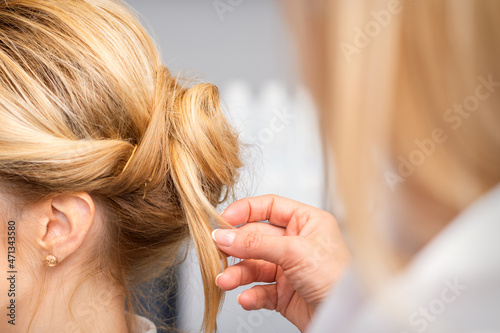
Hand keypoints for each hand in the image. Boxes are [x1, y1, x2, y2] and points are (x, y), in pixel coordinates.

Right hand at [212, 195, 350, 331]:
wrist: (348, 318)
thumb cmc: (338, 279)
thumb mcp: (295, 252)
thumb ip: (257, 242)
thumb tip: (225, 235)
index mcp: (306, 222)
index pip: (269, 207)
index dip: (245, 210)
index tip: (223, 220)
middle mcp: (296, 243)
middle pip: (256, 237)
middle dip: (236, 247)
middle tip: (217, 251)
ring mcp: (289, 268)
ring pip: (254, 265)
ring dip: (238, 273)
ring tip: (225, 280)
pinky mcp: (284, 293)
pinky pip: (260, 290)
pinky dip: (250, 294)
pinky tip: (246, 298)